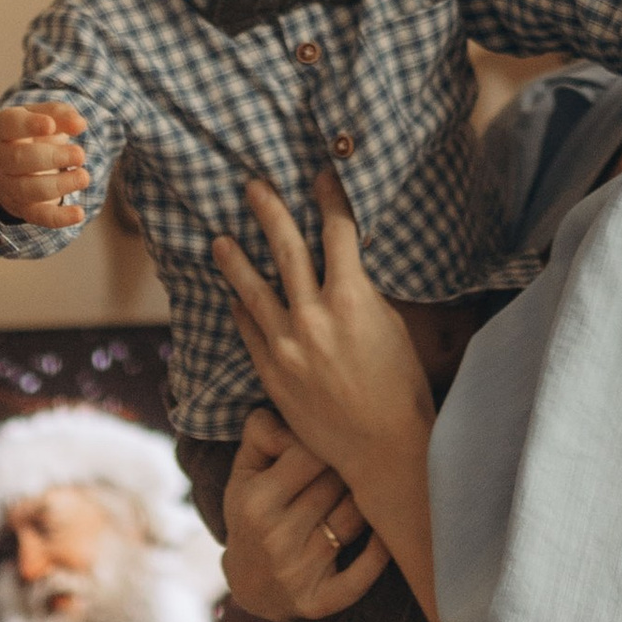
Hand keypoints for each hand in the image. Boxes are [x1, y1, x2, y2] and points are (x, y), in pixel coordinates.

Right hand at [0, 99, 87, 228]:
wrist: (13, 166)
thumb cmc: (33, 135)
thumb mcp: (44, 117)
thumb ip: (61, 114)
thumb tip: (79, 124)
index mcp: (3, 130)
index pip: (10, 124)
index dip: (29, 125)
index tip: (50, 125)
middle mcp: (0, 159)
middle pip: (18, 159)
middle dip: (52, 157)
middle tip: (80, 154)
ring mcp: (8, 185)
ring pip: (27, 189)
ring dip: (59, 185)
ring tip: (84, 177)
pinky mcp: (22, 208)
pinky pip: (38, 216)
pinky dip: (59, 218)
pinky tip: (78, 213)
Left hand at [212, 172, 433, 485]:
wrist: (383, 446)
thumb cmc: (401, 388)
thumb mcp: (393, 327)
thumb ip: (364, 294)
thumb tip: (346, 269)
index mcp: (353, 297)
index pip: (339, 232)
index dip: (330, 198)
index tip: (321, 175)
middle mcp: (314, 315)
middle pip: (286, 248)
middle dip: (269, 212)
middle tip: (253, 187)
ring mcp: (286, 344)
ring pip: (252, 290)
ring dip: (235, 262)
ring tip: (219, 241)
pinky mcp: (271, 371)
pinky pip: (247, 331)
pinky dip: (240, 311)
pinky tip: (233, 300)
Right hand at [222, 405, 391, 620]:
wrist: (249, 587)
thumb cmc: (253, 515)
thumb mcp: (244, 473)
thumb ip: (262, 433)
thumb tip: (287, 412)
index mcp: (256, 500)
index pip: (312, 453)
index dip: (331, 442)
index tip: (335, 444)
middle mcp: (276, 537)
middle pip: (339, 483)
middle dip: (353, 468)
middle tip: (363, 461)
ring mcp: (299, 572)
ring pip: (357, 518)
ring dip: (369, 501)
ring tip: (372, 488)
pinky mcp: (320, 601)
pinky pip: (365, 573)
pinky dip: (381, 551)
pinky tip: (385, 531)